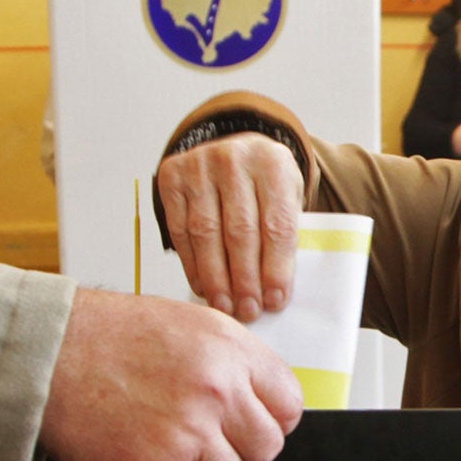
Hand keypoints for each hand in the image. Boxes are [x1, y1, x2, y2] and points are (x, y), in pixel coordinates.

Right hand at [39, 288, 303, 460]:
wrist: (50, 353)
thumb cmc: (109, 335)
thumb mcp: (189, 324)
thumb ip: (235, 362)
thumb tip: (263, 401)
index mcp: (230, 352)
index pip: (289, 404)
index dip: (271, 415)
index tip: (253, 419)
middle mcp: (215, 393)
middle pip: (266, 447)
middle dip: (242, 446)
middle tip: (210, 434)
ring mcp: (187, 434)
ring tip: (168, 436)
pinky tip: (142, 445)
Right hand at [155, 132, 303, 319]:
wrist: (236, 150)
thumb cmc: (265, 183)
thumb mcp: (287, 196)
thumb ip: (283, 235)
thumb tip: (273, 292)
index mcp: (273, 163)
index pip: (276, 224)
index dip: (275, 268)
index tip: (275, 300)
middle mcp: (234, 159)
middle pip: (239, 231)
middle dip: (244, 278)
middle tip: (248, 310)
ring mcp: (199, 166)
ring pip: (206, 234)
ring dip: (216, 277)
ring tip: (225, 306)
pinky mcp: (172, 177)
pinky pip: (181, 230)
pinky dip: (193, 264)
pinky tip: (204, 286)